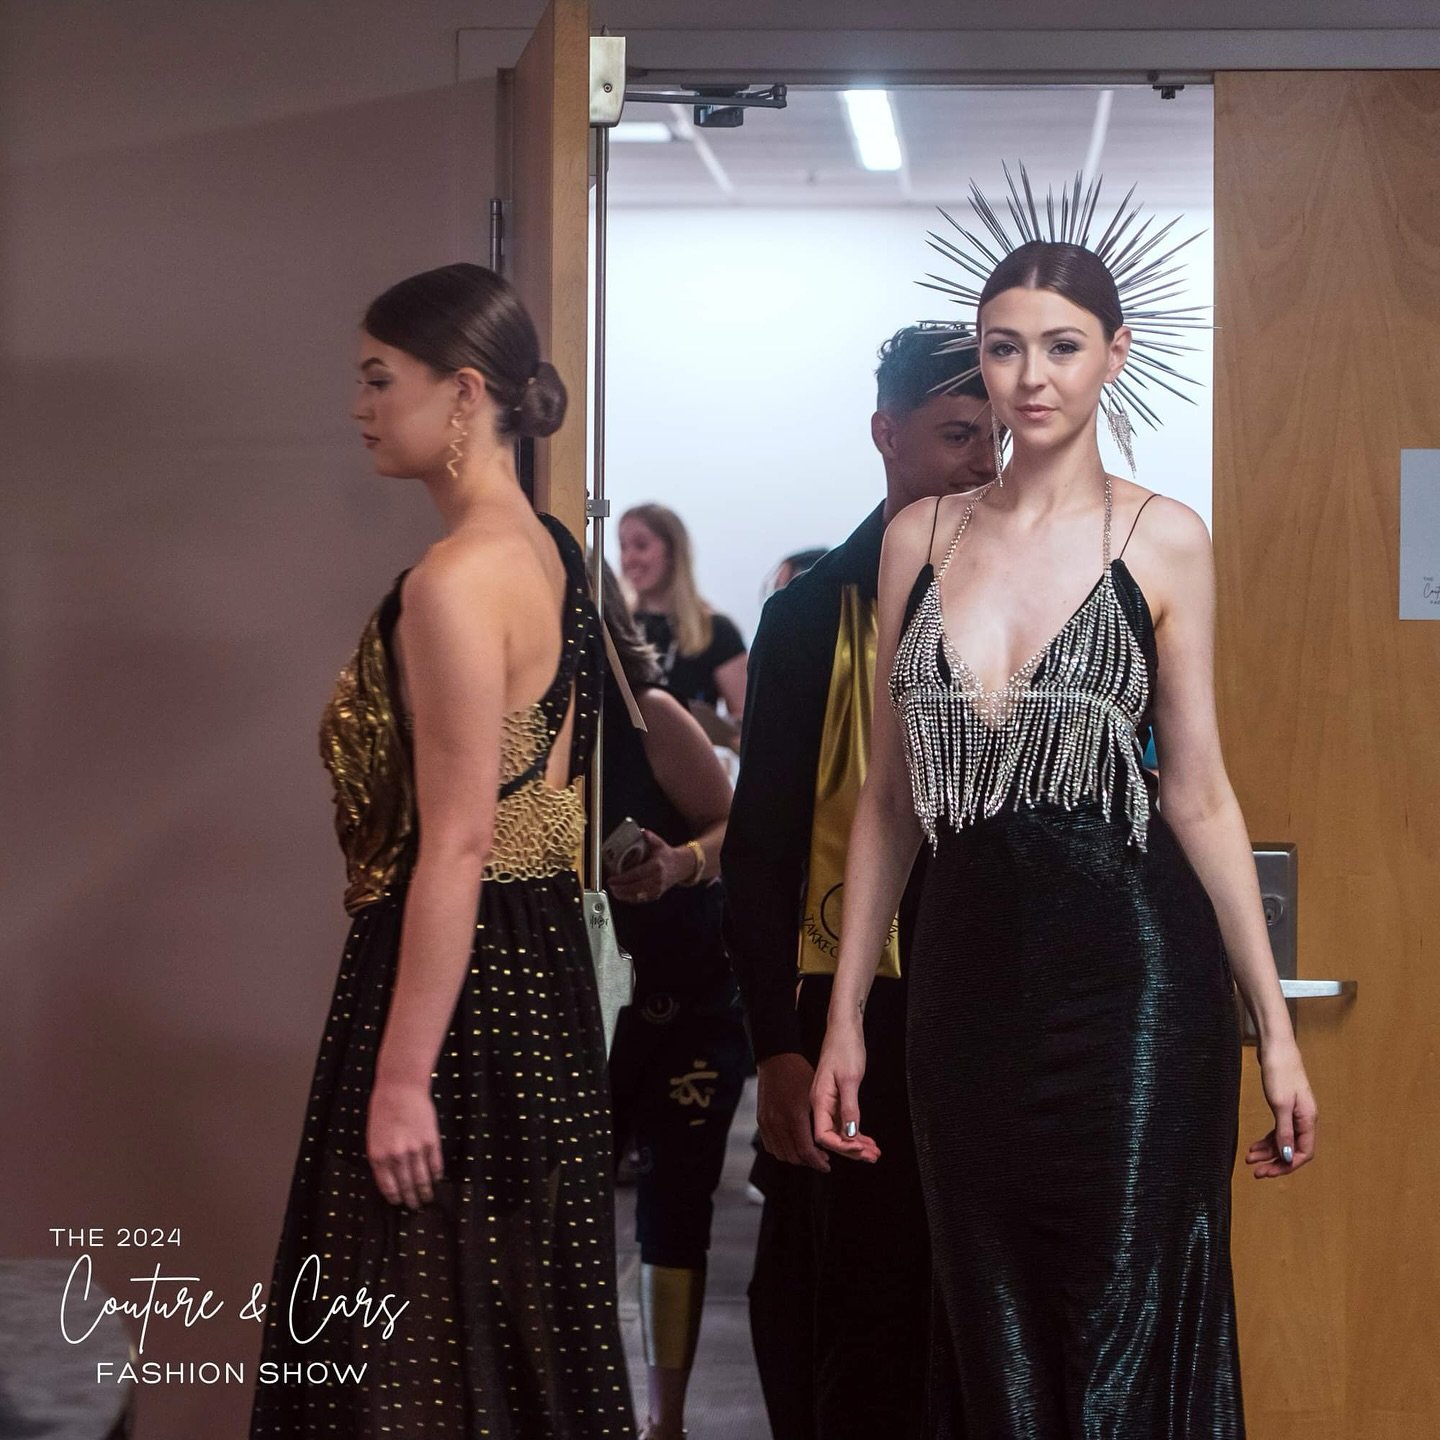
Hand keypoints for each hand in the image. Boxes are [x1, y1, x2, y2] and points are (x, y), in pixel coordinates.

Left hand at [367, 1079, 443, 1207]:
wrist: (400, 1089)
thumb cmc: (383, 1110)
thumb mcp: (374, 1137)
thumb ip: (381, 1157)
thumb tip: (391, 1177)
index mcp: (379, 1156)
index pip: (388, 1186)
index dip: (395, 1197)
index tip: (399, 1202)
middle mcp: (397, 1156)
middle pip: (406, 1185)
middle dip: (411, 1199)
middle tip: (415, 1207)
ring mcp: (415, 1149)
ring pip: (422, 1179)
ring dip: (425, 1191)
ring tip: (427, 1199)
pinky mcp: (431, 1141)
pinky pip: (435, 1164)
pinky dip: (436, 1175)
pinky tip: (436, 1180)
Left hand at [607, 829, 692, 904]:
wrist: (681, 866)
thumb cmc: (667, 855)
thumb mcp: (659, 843)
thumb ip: (650, 836)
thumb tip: (641, 831)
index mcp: (656, 866)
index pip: (636, 874)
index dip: (622, 878)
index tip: (612, 879)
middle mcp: (657, 879)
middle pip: (635, 887)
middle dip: (620, 889)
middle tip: (611, 885)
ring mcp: (657, 889)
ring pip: (637, 896)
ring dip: (623, 895)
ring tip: (614, 890)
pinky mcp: (656, 895)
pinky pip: (641, 899)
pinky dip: (630, 898)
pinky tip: (622, 895)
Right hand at [757, 1053, 828, 1171]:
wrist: (776, 1058)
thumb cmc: (798, 1072)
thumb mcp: (815, 1093)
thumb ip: (823, 1118)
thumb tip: (836, 1137)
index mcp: (795, 1116)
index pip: (806, 1150)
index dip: (817, 1162)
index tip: (826, 1164)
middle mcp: (778, 1122)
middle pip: (793, 1156)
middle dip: (809, 1162)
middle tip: (821, 1159)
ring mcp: (767, 1122)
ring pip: (781, 1153)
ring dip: (796, 1158)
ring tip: (808, 1153)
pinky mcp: (761, 1120)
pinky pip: (770, 1145)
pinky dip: (782, 1150)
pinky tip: (792, 1144)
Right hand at [811, 1016, 879, 1163]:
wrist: (844, 1029)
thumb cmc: (845, 1048)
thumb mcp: (850, 1078)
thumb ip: (849, 1107)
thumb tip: (851, 1134)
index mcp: (818, 1100)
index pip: (824, 1136)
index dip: (842, 1147)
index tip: (861, 1148)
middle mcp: (820, 1104)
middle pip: (832, 1138)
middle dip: (852, 1150)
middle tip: (873, 1157)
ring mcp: (827, 1102)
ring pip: (839, 1131)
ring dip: (856, 1144)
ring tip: (874, 1152)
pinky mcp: (835, 1098)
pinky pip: (843, 1122)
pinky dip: (856, 1132)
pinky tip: (867, 1139)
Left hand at [1245, 1037, 1316, 1178]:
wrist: (1275, 1046)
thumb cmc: (1279, 1072)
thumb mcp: (1280, 1104)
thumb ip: (1285, 1132)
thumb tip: (1288, 1157)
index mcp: (1308, 1120)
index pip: (1303, 1153)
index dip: (1287, 1166)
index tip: (1268, 1172)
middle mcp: (1304, 1118)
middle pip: (1293, 1149)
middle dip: (1275, 1162)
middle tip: (1256, 1171)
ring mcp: (1294, 1112)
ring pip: (1283, 1140)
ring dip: (1268, 1152)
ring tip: (1249, 1158)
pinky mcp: (1283, 1105)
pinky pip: (1278, 1130)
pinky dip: (1267, 1139)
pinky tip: (1254, 1146)